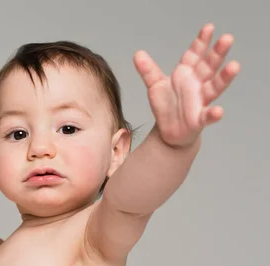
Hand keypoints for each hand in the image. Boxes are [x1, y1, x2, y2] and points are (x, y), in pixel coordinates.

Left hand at [134, 23, 239, 147]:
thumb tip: (138, 54)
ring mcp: (200, 101)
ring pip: (215, 87)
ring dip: (225, 77)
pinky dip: (214, 114)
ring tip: (234, 66)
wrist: (170, 131)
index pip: (195, 55)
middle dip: (217, 53)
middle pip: (209, 66)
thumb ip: (148, 70)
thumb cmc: (167, 105)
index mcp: (186, 74)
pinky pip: (208, 116)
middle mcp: (197, 85)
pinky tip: (219, 111)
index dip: (201, 43)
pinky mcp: (199, 119)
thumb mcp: (155, 86)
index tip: (208, 28)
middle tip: (227, 38)